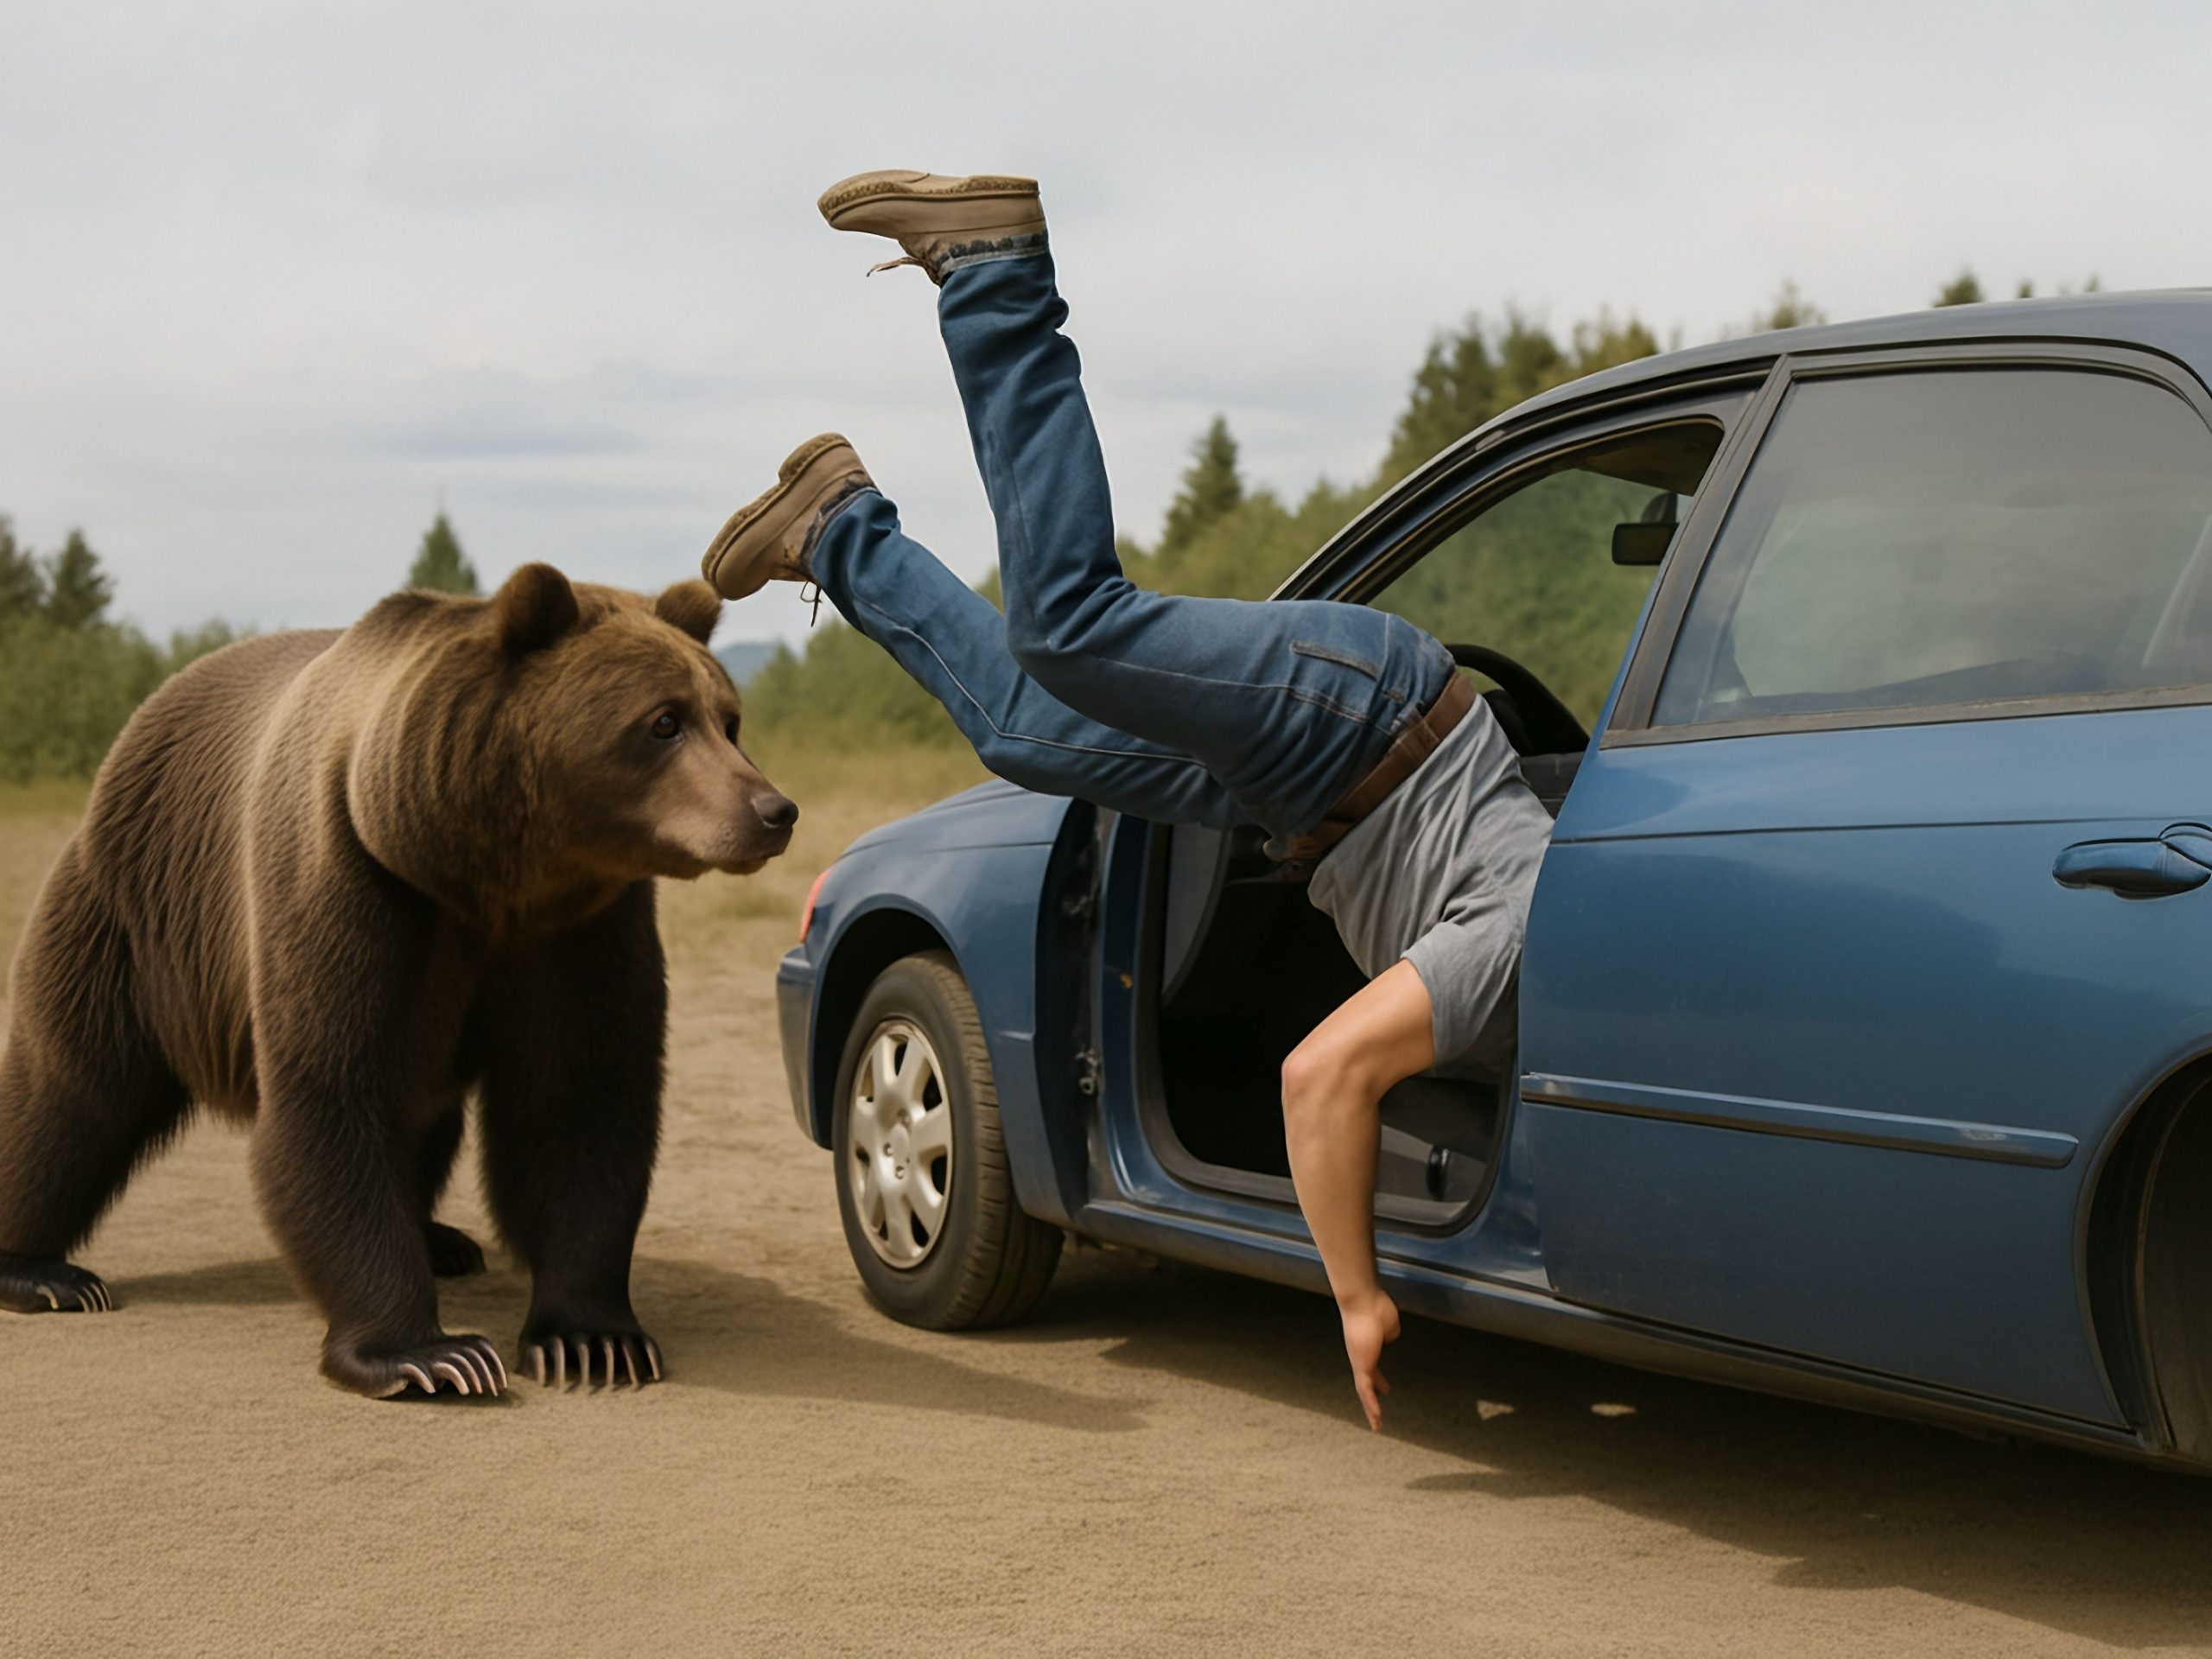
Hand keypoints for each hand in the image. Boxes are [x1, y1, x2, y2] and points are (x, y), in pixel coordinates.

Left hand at [1339, 1288, 1400, 1430]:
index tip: (1386, 1389)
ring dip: (1371, 1407)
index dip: (1379, 1379)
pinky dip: (1371, 1405)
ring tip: (1376, 1424)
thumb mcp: (1390, 1326)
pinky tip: (1375, 1418)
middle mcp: (1360, 1356)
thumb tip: (1387, 1339)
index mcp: (1368, 1346)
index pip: (1373, 1367)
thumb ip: (1389, 1335)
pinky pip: (1365, 1390)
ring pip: (1363, 1390)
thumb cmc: (1375, 1307)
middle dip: (1372, 1396)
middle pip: (1365, 1381)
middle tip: (1376, 1411)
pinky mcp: (1360, 1366)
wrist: (1362, 1301)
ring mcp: (1358, 1362)